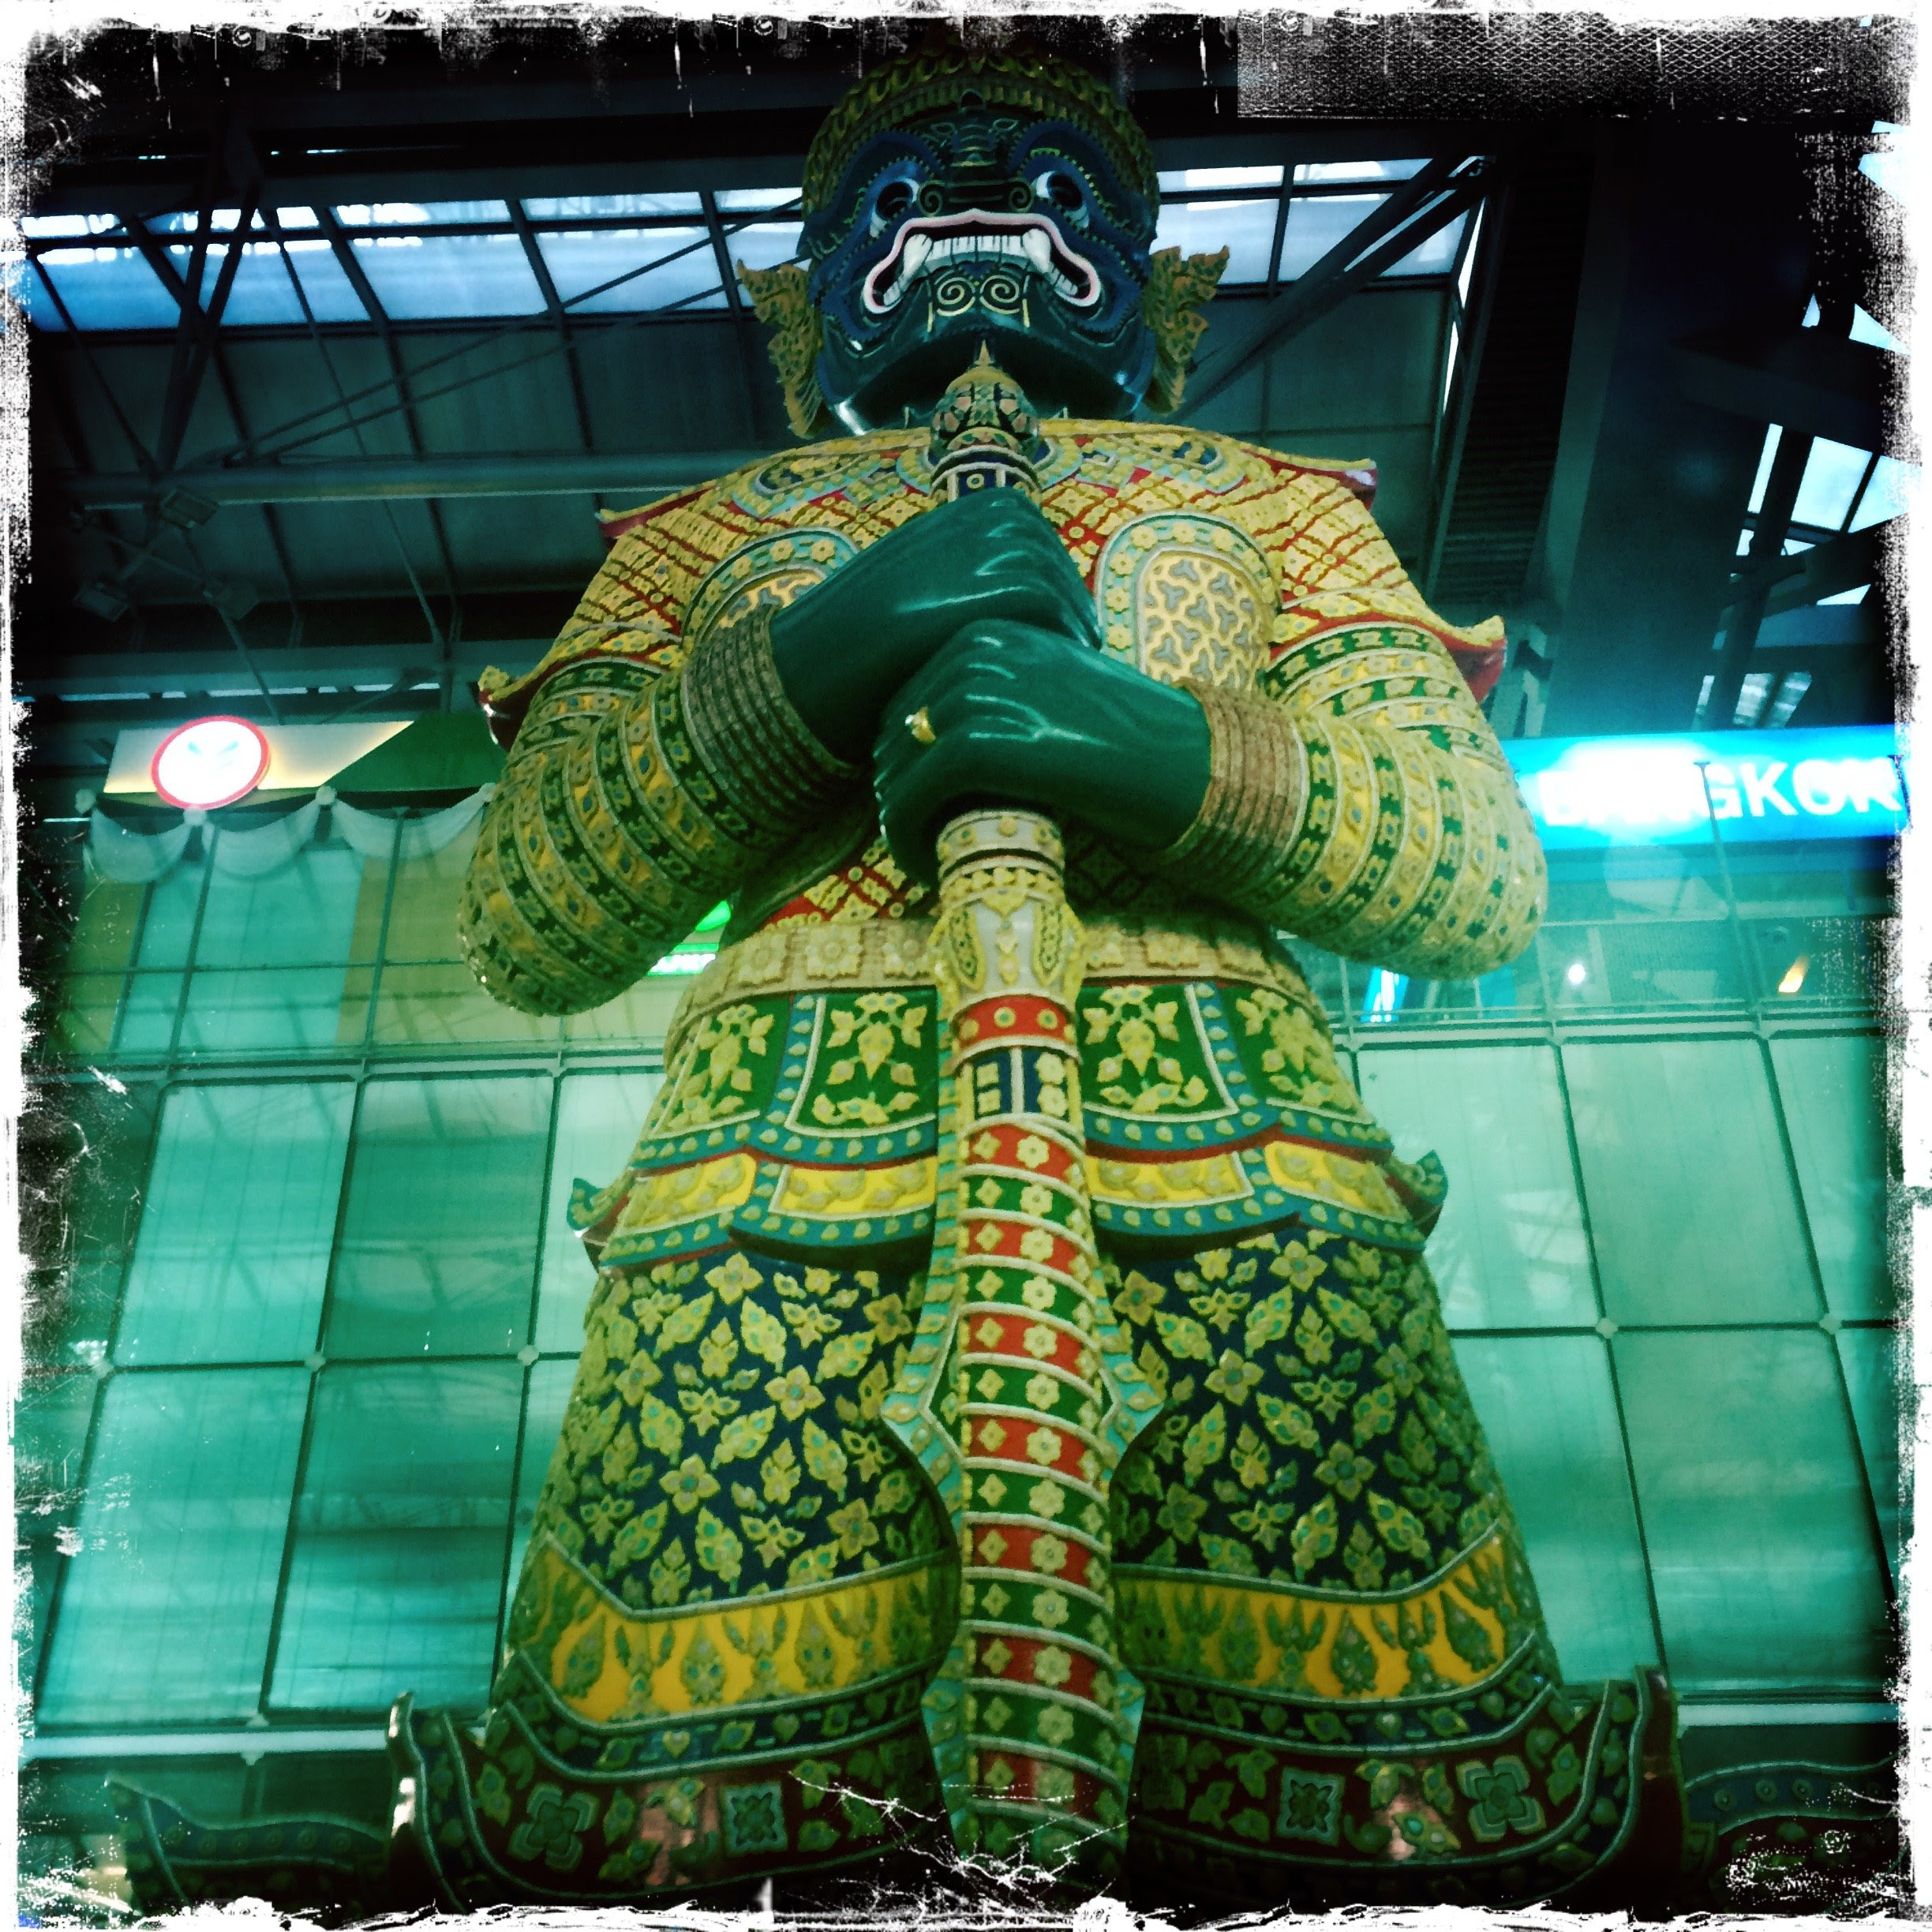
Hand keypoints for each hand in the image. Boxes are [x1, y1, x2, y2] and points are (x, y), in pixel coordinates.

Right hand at [768, 490, 1100, 761]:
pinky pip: (1048, 603)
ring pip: (1054, 578)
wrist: (824, 654)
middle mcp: (975, 517)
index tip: (1061, 611)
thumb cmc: (860, 632)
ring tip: (1079, 654)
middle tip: (1081, 637)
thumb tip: (1004, 587)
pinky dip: (1062, 631)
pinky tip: (1063, 661)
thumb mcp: (915, 582)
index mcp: (959, 508)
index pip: (1030, 533)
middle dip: (1068, 595)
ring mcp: (987, 547)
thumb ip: (956, 573)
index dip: (1051, 573)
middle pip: (1048, 553)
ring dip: (1072, 616)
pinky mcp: (997, 584)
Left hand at [872, 620, 1212, 884]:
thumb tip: (920, 739)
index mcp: (989, 632)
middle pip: (893, 735)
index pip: (906, 699)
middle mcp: (976, 652)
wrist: (1179, 763)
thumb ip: (990, 698)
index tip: (922, 806)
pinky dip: (909, 839)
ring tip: (927, 856)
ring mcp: (977, 695)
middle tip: (921, 837)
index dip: (903, 762)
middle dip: (898, 792)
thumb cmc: (1120, 740)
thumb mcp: (1049, 691)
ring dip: (901, 823)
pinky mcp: (981, 745)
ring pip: (896, 770)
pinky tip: (929, 866)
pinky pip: (913, 799)